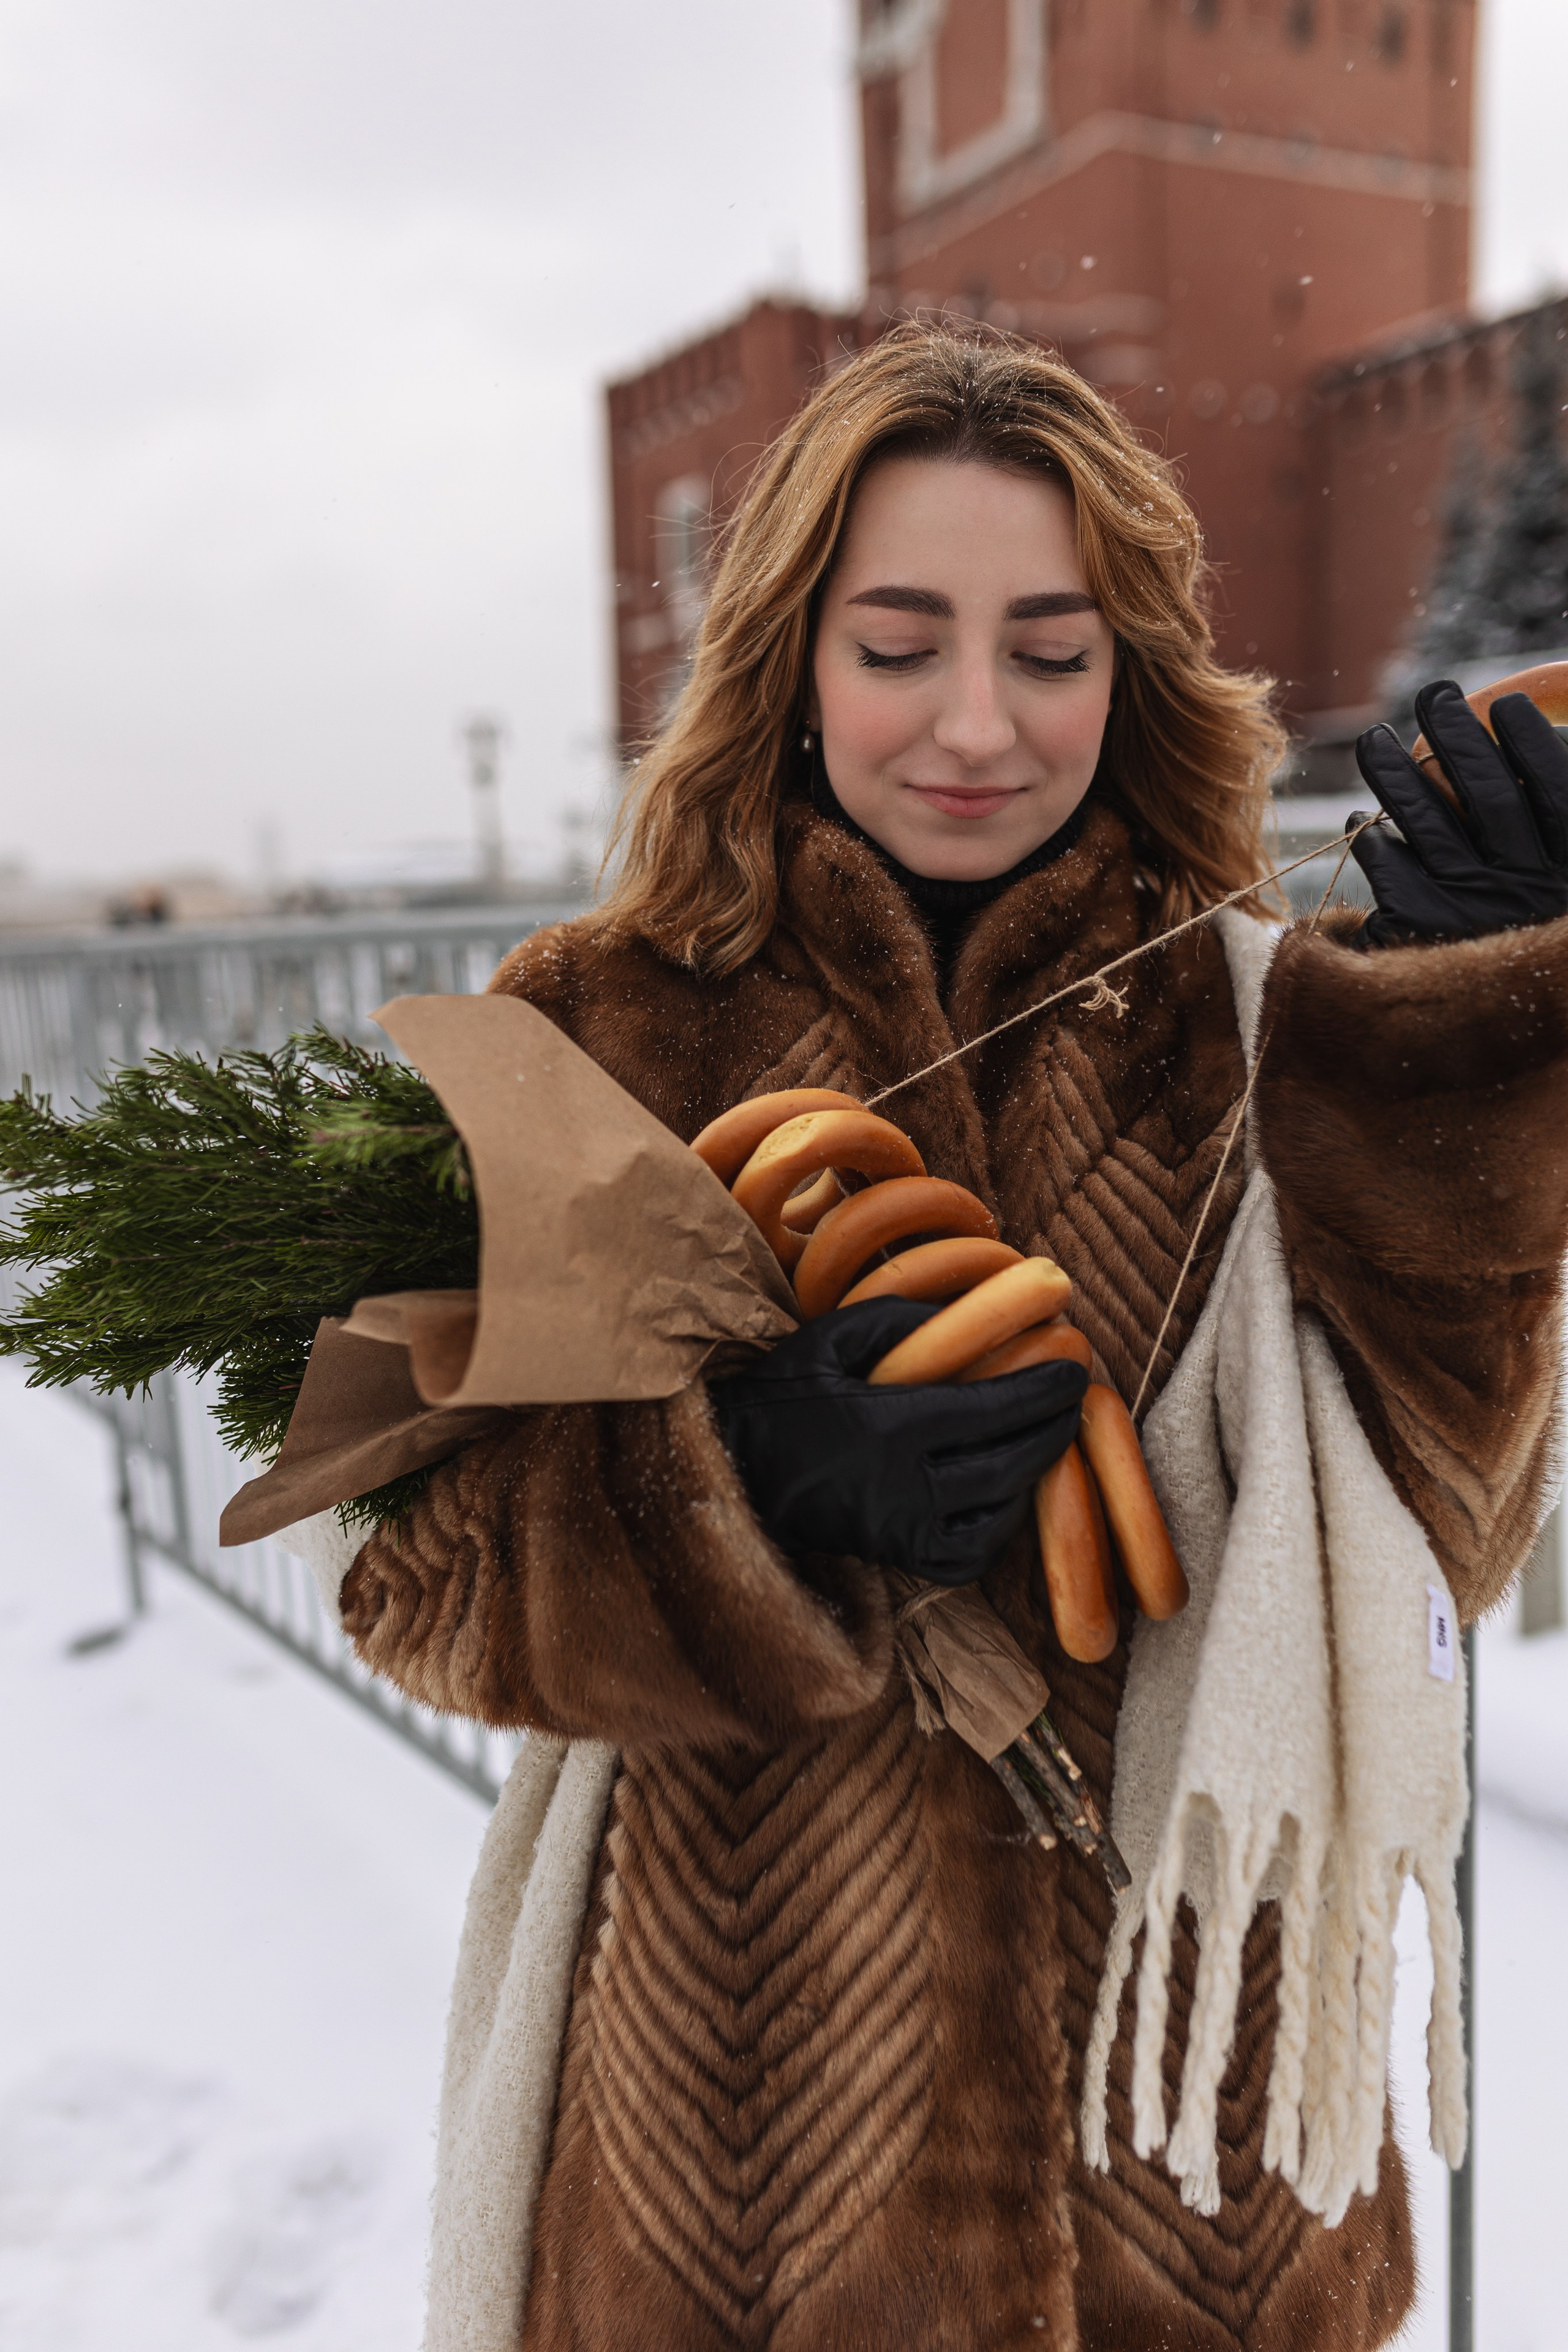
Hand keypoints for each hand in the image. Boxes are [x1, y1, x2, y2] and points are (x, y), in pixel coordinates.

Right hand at [710, 1296, 1086, 1586]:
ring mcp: (903, 1529)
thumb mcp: (826, 1340)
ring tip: (1048, 1440)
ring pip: (998, 1513)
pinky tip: (1005, 1495)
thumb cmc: (781, 1400)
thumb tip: (961, 1308)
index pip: (992, 1409)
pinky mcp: (897, 1558)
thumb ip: (893, 1318)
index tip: (1076, 1369)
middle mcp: (904, 1486)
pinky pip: (970, 1557)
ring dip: (1033, 1477)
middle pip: (1008, 1462)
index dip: (1043, 1391)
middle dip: (1053, 1430)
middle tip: (1074, 1401)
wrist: (736, 1473)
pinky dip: (999, 1530)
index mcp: (890, 1426)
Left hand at [1351, 679, 1567, 947]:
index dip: (1530, 744)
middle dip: (1458, 737)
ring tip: (1375, 740)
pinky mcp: (1426, 934)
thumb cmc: (1539, 970)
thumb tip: (1534, 752)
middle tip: (1436, 694)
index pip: (1556, 790)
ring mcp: (1474, 910)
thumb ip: (1553, 828)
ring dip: (1398, 776)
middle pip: (1486, 795)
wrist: (1507, 1062)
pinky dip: (1377, 844)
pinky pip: (1394, 873)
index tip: (1508, 707)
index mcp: (1567, 872)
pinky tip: (1364, 821)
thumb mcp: (1551, 892)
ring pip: (1430, 824)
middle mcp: (1525, 888)